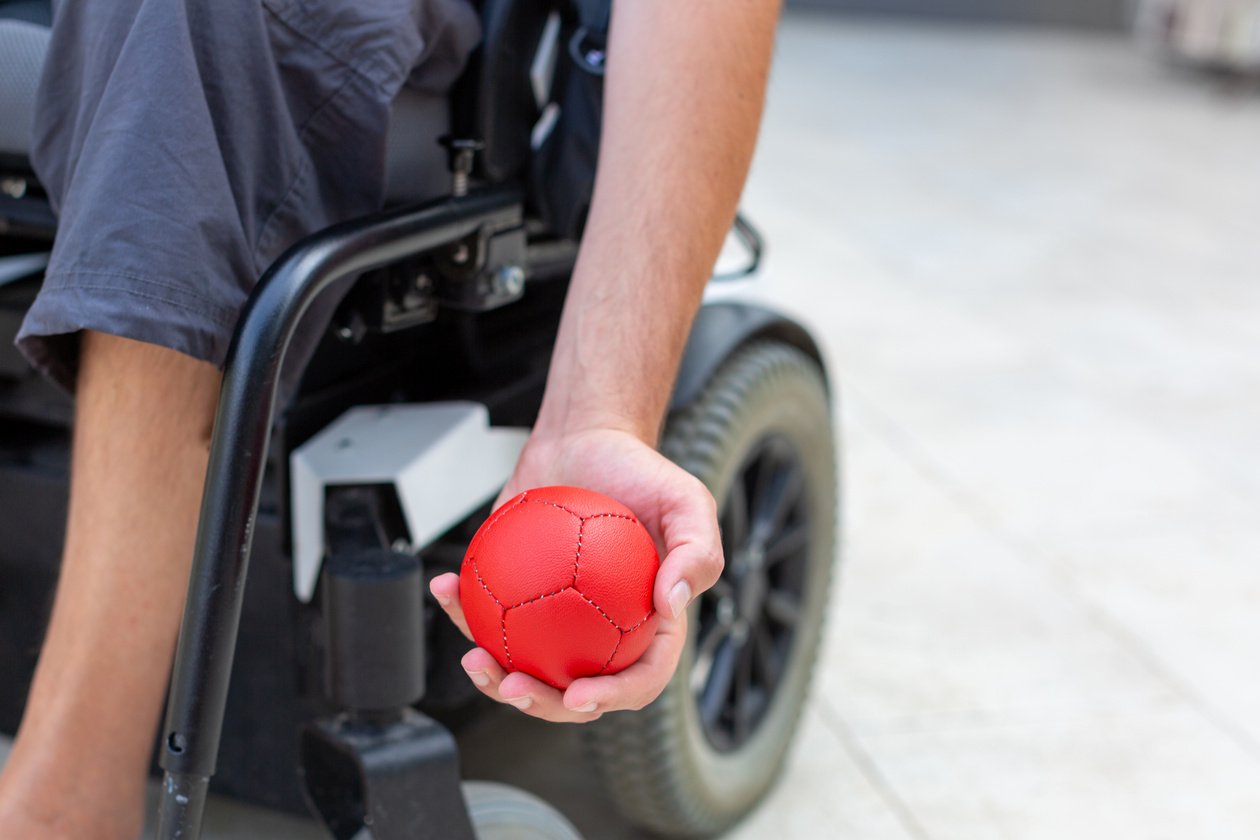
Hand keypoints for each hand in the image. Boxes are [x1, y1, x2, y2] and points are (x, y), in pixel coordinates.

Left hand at [429, 427, 722, 721]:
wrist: (587, 440)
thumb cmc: (641, 473)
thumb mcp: (688, 502)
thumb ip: (697, 552)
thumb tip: (672, 602)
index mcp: (648, 629)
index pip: (637, 679)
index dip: (609, 697)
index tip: (578, 693)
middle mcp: (601, 635)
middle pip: (573, 689)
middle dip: (539, 703)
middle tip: (510, 683)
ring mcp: (555, 621)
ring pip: (524, 665)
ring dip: (492, 674)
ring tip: (472, 657)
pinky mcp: (515, 597)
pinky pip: (487, 614)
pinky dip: (461, 607)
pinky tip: (445, 588)